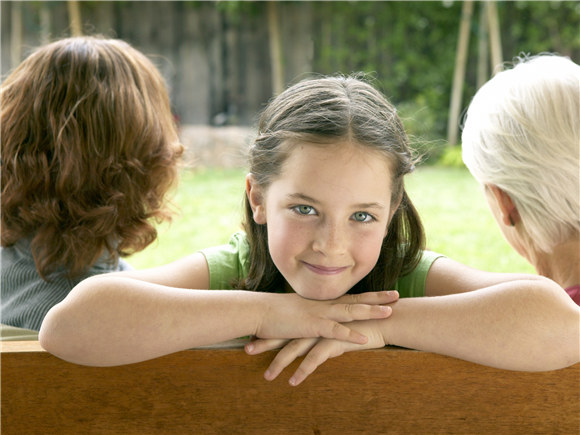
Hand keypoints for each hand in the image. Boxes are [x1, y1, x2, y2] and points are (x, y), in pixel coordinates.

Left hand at [247, 319, 386, 385]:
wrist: (385, 318)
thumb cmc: (363, 323)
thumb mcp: (339, 326)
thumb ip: (325, 333)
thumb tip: (316, 344)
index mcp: (315, 318)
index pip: (288, 326)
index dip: (271, 332)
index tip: (253, 338)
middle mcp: (316, 323)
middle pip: (286, 335)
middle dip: (266, 344)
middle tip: (247, 350)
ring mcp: (324, 332)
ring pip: (296, 349)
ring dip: (280, 363)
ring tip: (267, 376)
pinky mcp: (334, 342)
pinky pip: (314, 359)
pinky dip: (303, 371)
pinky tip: (293, 382)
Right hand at [253, 291, 396, 345]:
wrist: (259, 311)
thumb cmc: (276, 313)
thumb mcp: (298, 313)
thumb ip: (312, 317)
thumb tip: (320, 322)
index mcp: (323, 303)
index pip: (351, 296)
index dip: (369, 295)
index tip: (385, 293)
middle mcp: (324, 305)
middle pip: (356, 300)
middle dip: (377, 298)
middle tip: (396, 295)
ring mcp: (319, 314)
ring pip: (350, 311)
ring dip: (370, 311)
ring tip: (389, 312)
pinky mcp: (311, 326)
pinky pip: (334, 331)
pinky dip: (349, 334)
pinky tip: (364, 338)